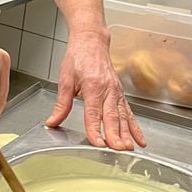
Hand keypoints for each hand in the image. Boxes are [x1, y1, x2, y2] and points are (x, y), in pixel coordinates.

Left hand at [45, 29, 145, 150]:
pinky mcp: (120, 94)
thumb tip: (52, 122)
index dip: (95, 129)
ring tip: (130, 148)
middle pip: (112, 116)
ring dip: (127, 134)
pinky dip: (135, 127)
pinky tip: (139, 140)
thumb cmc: (79, 58)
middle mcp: (108, 89)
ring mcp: (116, 92)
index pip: (93, 113)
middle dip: (115, 135)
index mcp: (92, 85)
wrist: (92, 42)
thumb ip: (61, 104)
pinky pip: (129, 113)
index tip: (97, 143)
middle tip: (118, 150)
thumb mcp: (65, 79)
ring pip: (123, 116)